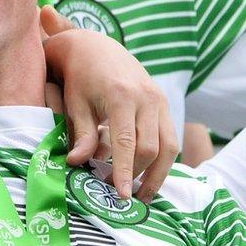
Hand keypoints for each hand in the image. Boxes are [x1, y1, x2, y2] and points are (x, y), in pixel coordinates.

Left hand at [40, 5, 178, 201]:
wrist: (94, 46)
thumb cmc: (79, 77)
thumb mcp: (75, 104)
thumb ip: (81, 135)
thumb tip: (77, 164)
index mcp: (121, 97)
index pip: (127, 143)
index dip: (125, 173)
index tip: (123, 198)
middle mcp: (146, 98)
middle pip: (152, 148)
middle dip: (140, 177)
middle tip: (124, 198)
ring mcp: (159, 100)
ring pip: (169, 146)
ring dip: (157, 174)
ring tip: (142, 196)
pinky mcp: (163, 103)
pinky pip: (170, 137)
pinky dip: (163, 160)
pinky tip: (149, 176)